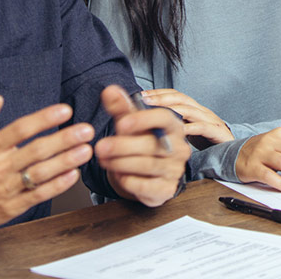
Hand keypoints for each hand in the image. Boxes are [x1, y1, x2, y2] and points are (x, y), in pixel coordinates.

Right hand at [0, 96, 92, 232]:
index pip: (20, 130)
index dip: (44, 119)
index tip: (65, 110)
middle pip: (36, 151)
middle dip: (64, 140)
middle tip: (86, 130)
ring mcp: (5, 189)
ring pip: (40, 174)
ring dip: (66, 162)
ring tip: (86, 150)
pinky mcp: (11, 207)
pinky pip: (38, 195)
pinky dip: (57, 185)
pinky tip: (73, 174)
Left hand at [95, 85, 188, 207]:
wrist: (147, 173)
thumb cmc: (140, 142)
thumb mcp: (130, 123)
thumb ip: (120, 107)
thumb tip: (109, 90)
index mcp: (174, 126)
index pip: (165, 118)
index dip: (143, 120)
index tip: (121, 124)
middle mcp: (180, 147)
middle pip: (153, 144)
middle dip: (123, 145)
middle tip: (100, 147)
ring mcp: (175, 170)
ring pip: (148, 165)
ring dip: (121, 162)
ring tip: (103, 159)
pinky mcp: (166, 189)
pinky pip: (146, 185)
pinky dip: (128, 181)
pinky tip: (118, 175)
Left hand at [140, 88, 232, 145]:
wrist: (232, 152)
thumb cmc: (206, 142)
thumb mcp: (187, 131)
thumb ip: (173, 125)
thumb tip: (148, 122)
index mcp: (194, 109)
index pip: (176, 95)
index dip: (160, 93)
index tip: (142, 95)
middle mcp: (202, 111)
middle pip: (181, 99)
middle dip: (162, 98)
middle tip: (144, 101)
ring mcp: (210, 120)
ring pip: (190, 110)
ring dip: (172, 110)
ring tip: (156, 113)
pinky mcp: (217, 132)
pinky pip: (202, 127)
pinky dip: (189, 128)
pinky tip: (178, 131)